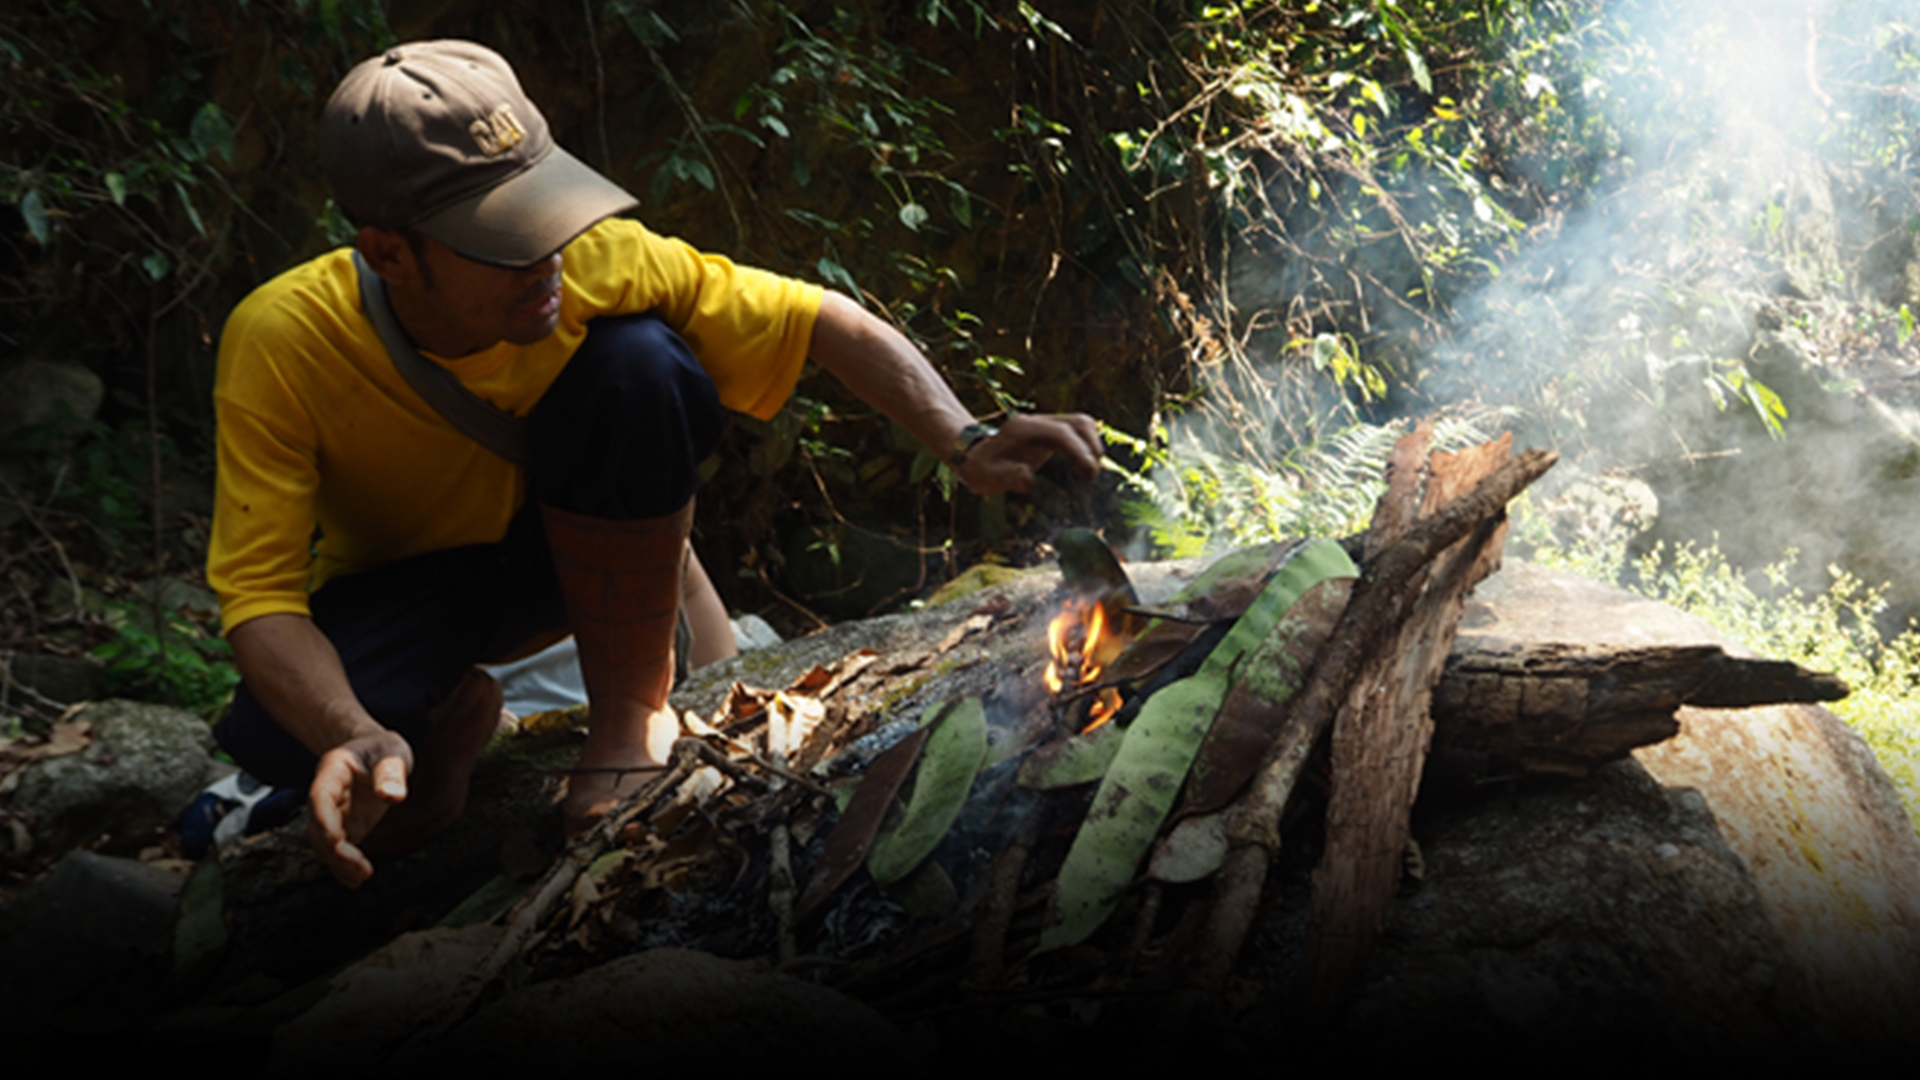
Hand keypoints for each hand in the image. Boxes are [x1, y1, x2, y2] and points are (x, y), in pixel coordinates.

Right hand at [307, 729, 413, 887]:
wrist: (376, 752)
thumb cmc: (381, 749)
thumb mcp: (392, 752)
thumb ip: (391, 772)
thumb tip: (392, 796)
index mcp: (333, 772)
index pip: (320, 798)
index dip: (324, 821)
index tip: (337, 841)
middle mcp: (327, 795)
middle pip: (317, 827)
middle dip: (334, 851)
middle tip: (360, 867)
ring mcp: (333, 813)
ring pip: (322, 844)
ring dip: (337, 863)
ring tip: (362, 875)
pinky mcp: (344, 827)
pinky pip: (336, 850)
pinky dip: (342, 867)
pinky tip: (355, 881)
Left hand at [953, 413, 1102, 496]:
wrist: (972, 456)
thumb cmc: (980, 469)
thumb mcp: (988, 476)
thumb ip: (1008, 477)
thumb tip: (1029, 480)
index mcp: (1024, 429)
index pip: (1061, 433)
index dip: (1079, 450)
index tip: (1088, 472)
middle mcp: (1037, 422)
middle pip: (1078, 422)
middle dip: (1092, 446)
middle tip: (1091, 475)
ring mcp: (1045, 424)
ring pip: (1081, 424)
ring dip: (1092, 445)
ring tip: (1088, 472)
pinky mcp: (1050, 432)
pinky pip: (1077, 432)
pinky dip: (1086, 446)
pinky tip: (1081, 468)